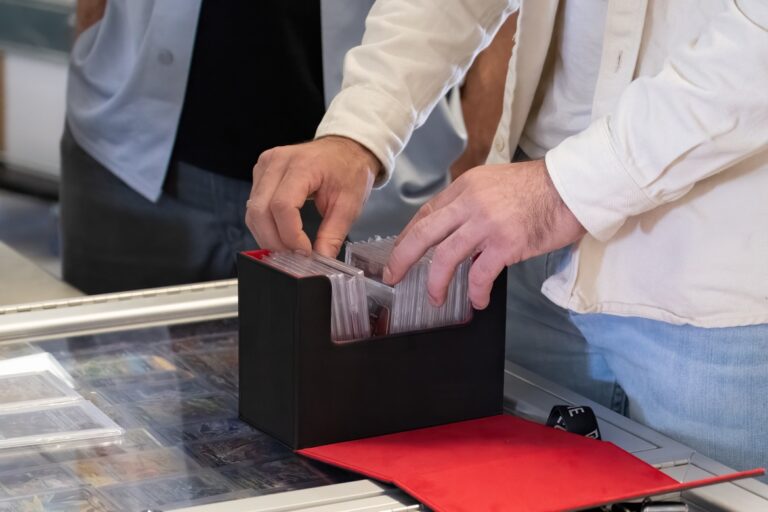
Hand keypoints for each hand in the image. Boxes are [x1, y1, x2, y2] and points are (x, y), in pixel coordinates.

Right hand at [246, 136, 380, 256]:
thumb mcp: (349, 204)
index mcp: (302, 165)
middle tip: (294, 258)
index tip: (305, 252)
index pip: (282, 205)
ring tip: (288, 249)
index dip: (290, 235)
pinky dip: (264, 226)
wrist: (344, 149)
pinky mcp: (260, 173)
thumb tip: (321, 260)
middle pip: (260, 211)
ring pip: (253, 211)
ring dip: (267, 236)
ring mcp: (265, 166)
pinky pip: (253, 206)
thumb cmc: (348, 171)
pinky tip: (280, 235)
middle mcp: (277, 162)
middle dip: (275, 241)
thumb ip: (333, 234)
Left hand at [383, 159, 584, 308]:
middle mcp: (470, 202)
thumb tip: (455, 230)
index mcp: (466, 187)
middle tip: (393, 276)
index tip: (399, 253)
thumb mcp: (495, 184)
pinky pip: (480, 274)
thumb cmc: (539, 188)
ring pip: (445, 256)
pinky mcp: (506, 243)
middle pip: (424, 233)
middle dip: (402, 258)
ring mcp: (487, 223)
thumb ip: (472, 203)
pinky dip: (474, 291)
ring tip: (435, 298)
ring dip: (435, 282)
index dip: (408, 236)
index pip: (426, 213)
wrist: (573, 187)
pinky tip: (477, 301)